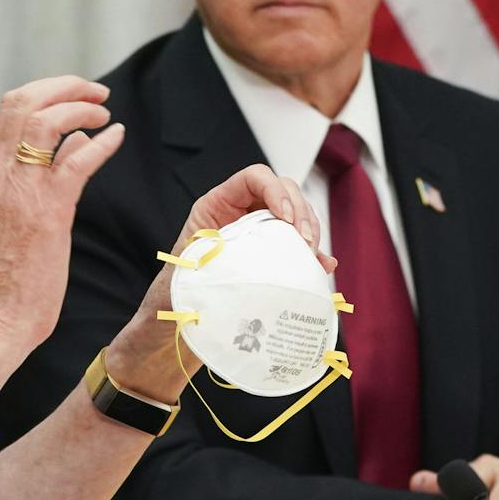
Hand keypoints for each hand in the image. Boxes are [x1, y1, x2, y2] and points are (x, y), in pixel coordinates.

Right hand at [0, 77, 125, 355]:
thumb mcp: (25, 208)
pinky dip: (100, 144)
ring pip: (45, 121)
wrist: (1, 312)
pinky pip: (75, 162)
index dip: (49, 88)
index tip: (80, 93)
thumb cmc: (16, 267)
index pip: (12, 105)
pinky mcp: (48, 212)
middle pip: (24, 101)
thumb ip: (48, 169)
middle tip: (98, 93)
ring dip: (80, 108)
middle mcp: (3, 172)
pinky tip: (116, 137)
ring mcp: (22, 190)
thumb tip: (78, 139)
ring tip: (104, 113)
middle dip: (66, 86)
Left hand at [105, 163, 334, 399]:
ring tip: (312, 257)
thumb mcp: (192, 270)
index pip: (253, 178)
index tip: (286, 218)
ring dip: (310, 232)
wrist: (176, 321)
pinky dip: (313, 254)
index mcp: (215, 206)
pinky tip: (322, 267)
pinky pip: (298, 245)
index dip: (276, 189)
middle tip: (306, 243)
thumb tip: (250, 266)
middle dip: (301, 212)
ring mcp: (257, 232)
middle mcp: (239, 213)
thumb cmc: (176, 294)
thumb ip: (219, 260)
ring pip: (296, 216)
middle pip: (283, 191)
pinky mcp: (269, 254)